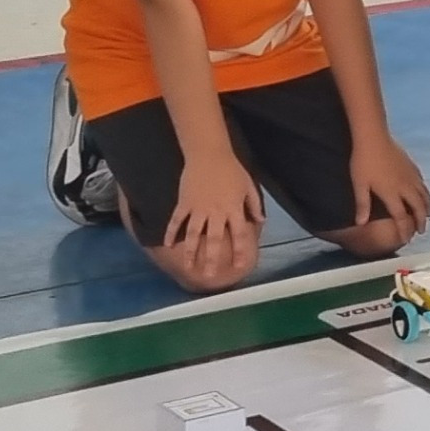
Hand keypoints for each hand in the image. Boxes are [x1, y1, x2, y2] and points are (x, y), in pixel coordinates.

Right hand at [163, 149, 264, 284]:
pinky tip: (168, 245)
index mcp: (234, 209)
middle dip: (212, 259)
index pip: (240, 235)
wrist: (209, 154)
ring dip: (191, 252)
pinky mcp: (184, 203)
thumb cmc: (232, 169)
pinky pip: (177, 221)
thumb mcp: (248, 186)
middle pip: (214, 240)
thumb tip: (261, 221)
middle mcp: (216, 212)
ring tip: (188, 268)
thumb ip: (254, 205)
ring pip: (194, 234)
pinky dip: (172, 233)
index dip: (240, 251)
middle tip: (209, 276)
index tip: (240, 266)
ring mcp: (198, 208)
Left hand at [347, 135, 429, 246]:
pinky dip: (425, 193)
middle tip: (420, 231)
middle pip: (418, 208)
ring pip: (424, 196)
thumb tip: (361, 223)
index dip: (404, 229)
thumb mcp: (359, 185)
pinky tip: (423, 195)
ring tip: (427, 216)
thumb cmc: (363, 161)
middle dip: (420, 221)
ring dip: (426, 208)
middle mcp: (405, 187)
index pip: (401, 217)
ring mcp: (410, 176)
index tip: (406, 239)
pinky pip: (422, 184)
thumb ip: (362, 205)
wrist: (373, 137)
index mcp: (391, 193)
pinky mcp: (412, 166)